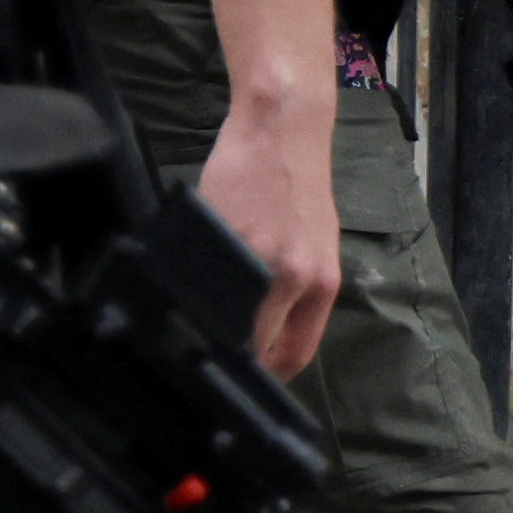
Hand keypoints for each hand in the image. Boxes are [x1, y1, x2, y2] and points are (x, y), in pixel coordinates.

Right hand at [196, 87, 346, 380]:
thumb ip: (293, 288)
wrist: (282, 132)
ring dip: (214, 321)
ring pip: (230, 318)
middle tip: (219, 353)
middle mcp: (296, 276)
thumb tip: (263, 327)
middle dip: (237, 355)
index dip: (269, 376)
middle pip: (259, 346)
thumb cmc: (293, 185)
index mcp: (320, 282)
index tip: (250, 380)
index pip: (295, 354)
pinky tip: (193, 270)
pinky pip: (206, 280)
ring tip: (203, 310)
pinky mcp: (225, 235)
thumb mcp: (311, 244)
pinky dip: (196, 284)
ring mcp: (259, 257)